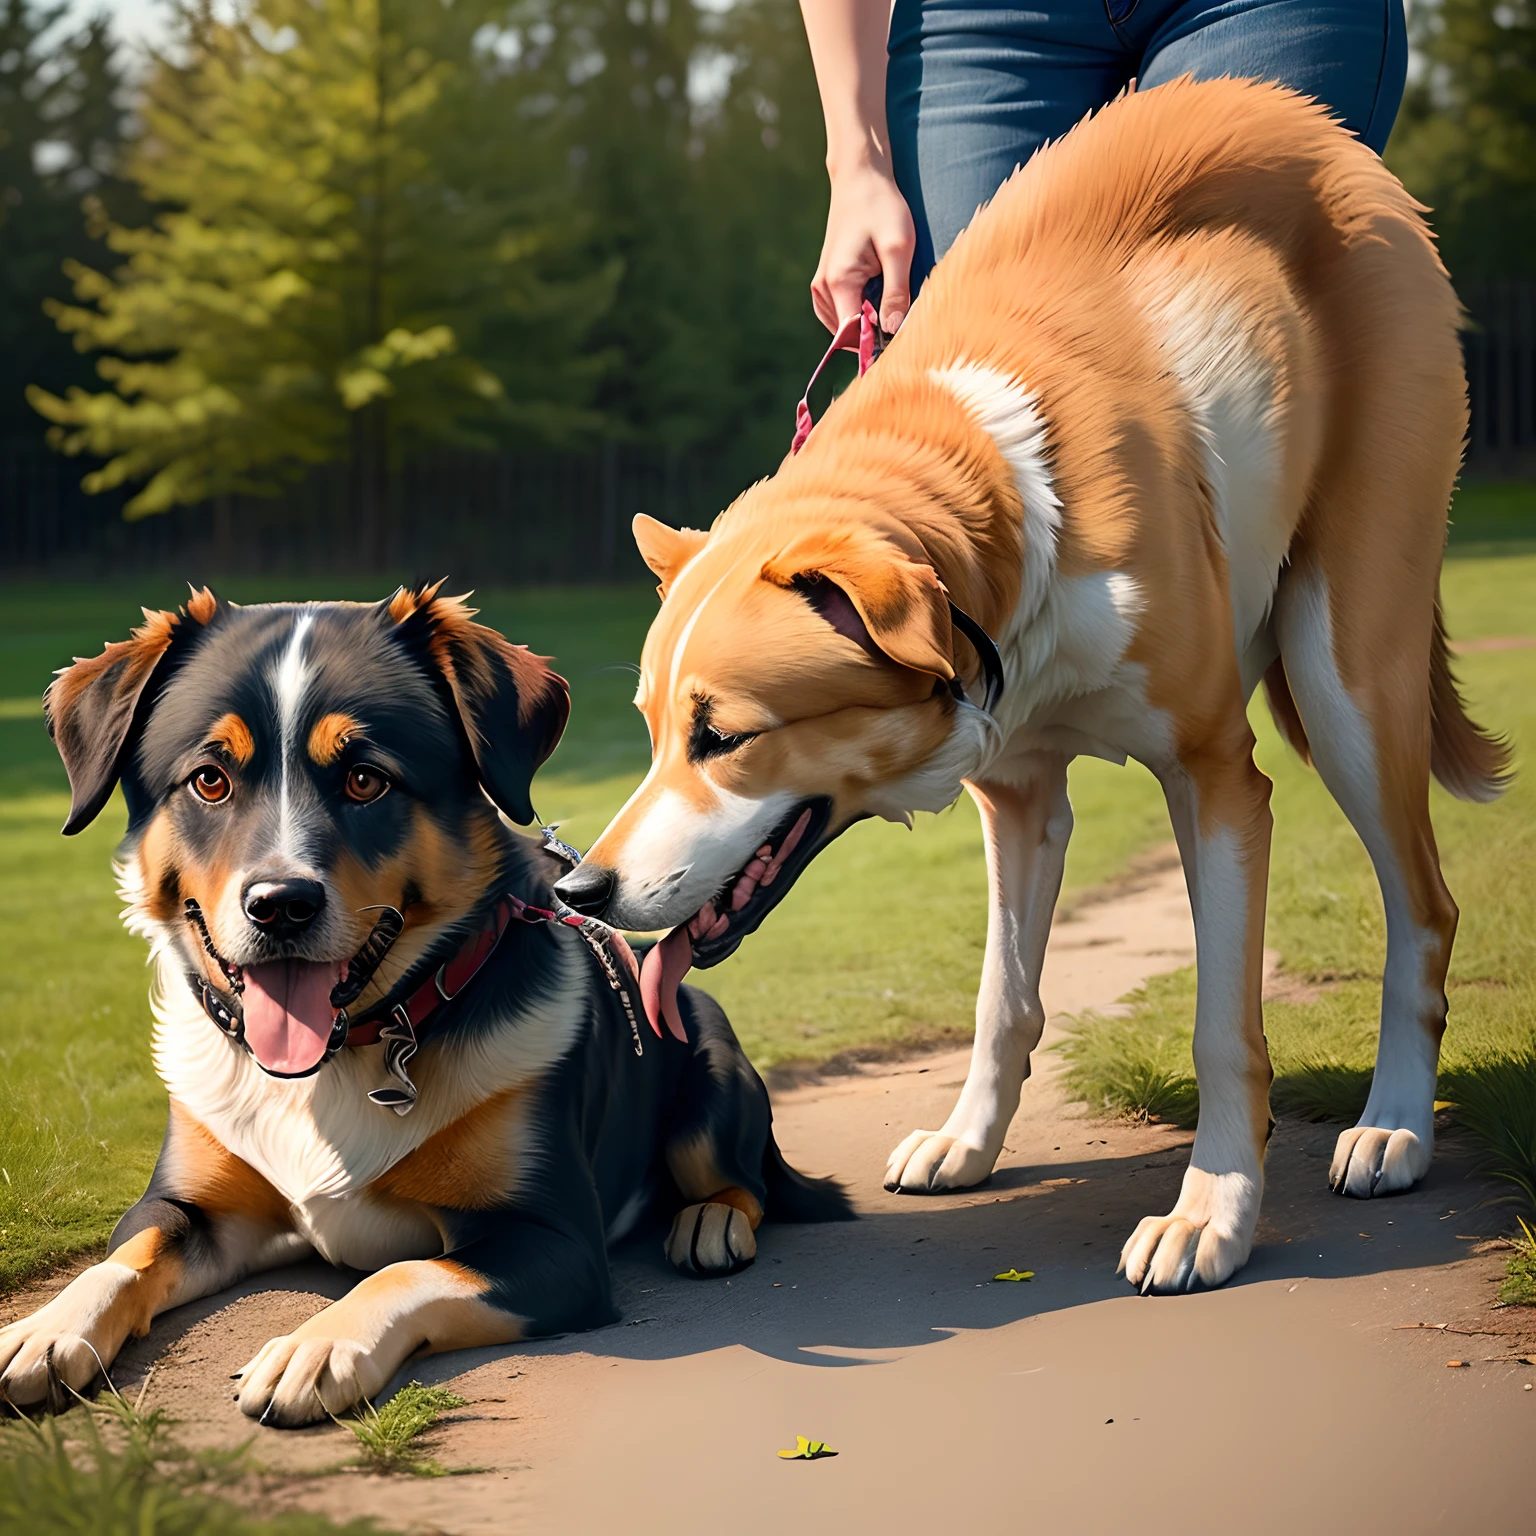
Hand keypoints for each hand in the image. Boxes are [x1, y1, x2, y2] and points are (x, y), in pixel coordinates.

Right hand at [811, 159, 915, 335]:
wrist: (859, 177)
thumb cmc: (881, 206)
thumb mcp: (898, 248)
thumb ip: (896, 292)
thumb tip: (892, 331)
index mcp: (839, 282)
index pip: (853, 334)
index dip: (876, 345)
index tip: (899, 343)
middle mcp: (823, 289)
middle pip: (848, 334)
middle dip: (874, 335)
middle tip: (901, 318)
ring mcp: (821, 286)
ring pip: (844, 327)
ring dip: (867, 325)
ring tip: (891, 305)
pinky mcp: (825, 282)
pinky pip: (840, 314)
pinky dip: (859, 316)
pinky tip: (877, 302)